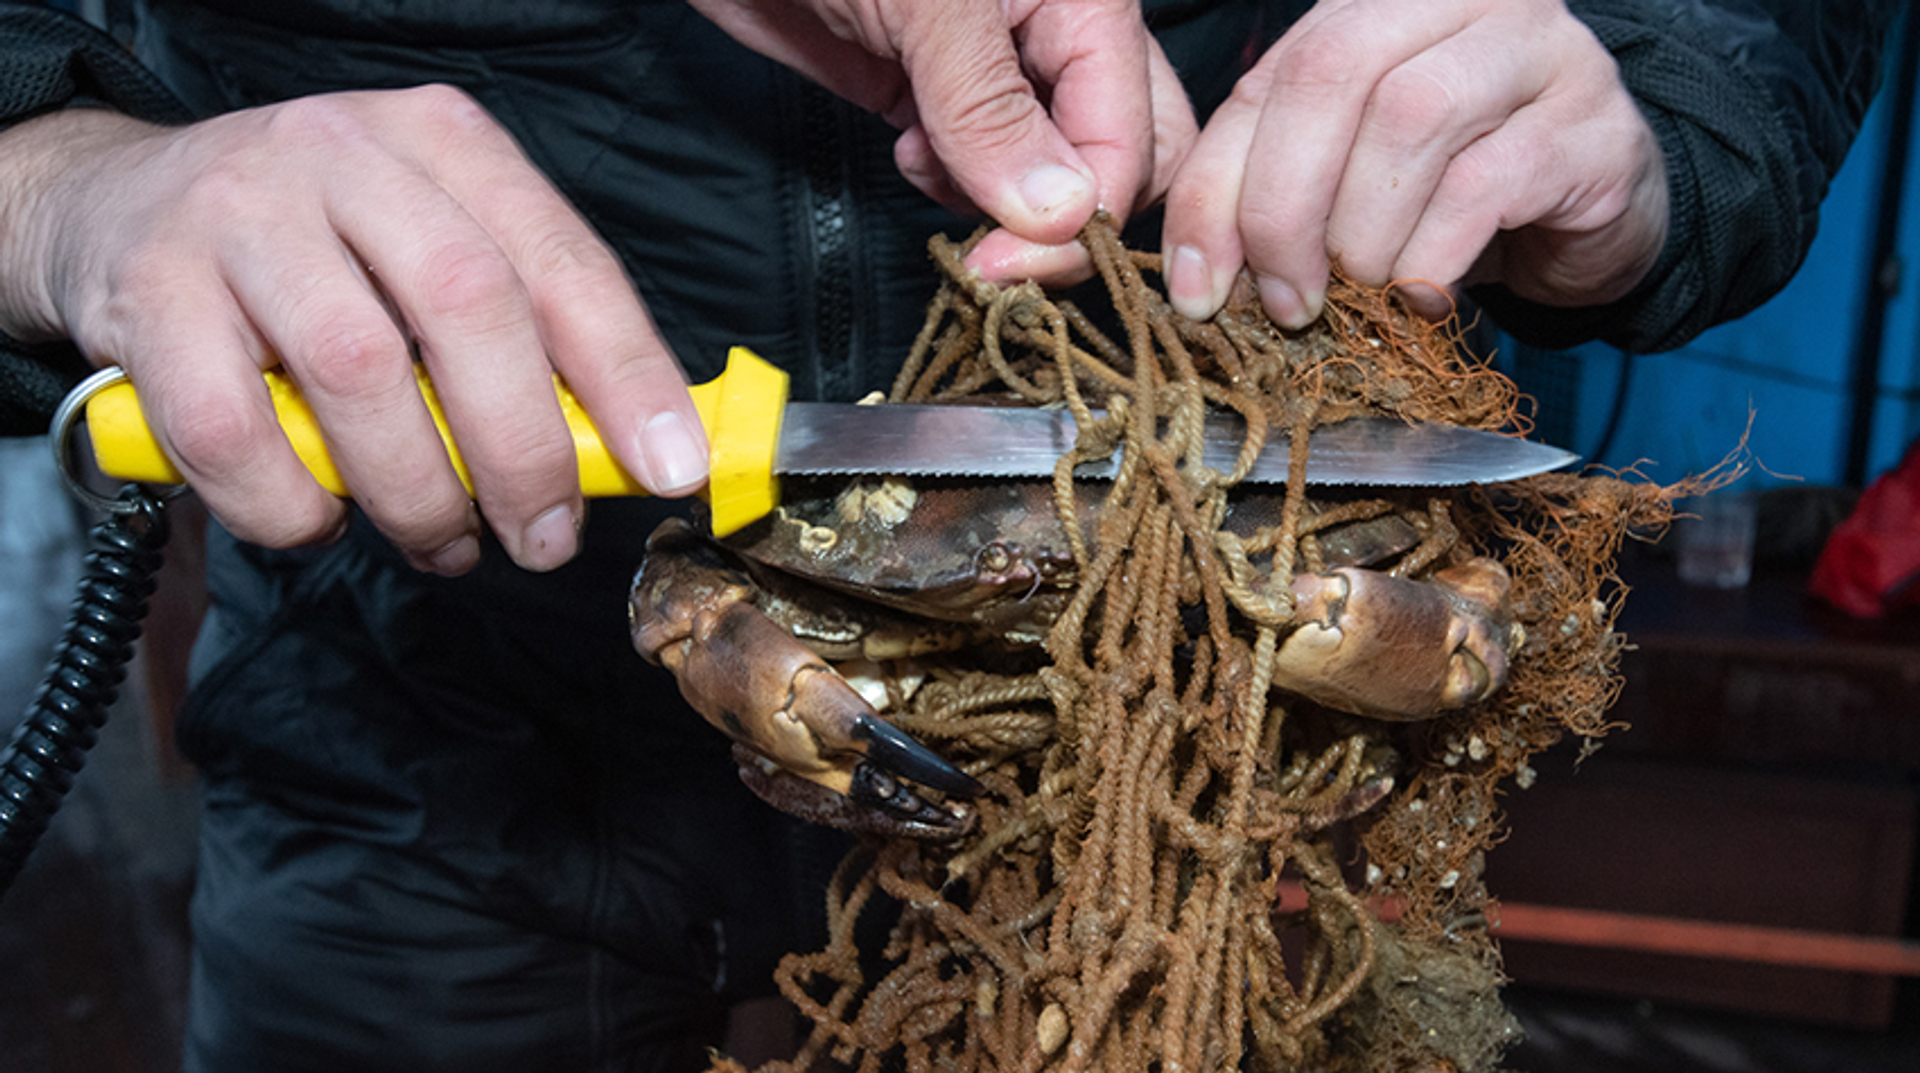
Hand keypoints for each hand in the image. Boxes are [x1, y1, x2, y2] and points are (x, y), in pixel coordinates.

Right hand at [0, 86, 707, 574]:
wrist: (118, 204)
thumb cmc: (318, 250)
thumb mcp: (431, 247)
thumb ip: (524, 331)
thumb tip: (626, 451)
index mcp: (442, 141)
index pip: (561, 261)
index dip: (629, 373)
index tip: (669, 466)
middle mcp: (343, 156)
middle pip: (466, 307)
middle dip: (523, 450)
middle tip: (542, 537)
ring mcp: (237, 216)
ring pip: (357, 372)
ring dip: (415, 491)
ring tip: (437, 539)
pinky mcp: (147, 292)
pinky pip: (233, 432)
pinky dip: (291, 505)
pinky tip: (318, 517)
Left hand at [690, 0, 1195, 283]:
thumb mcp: (927, 6)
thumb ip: (991, 108)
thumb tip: (1064, 214)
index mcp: (1088, 1)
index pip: (1134, 137)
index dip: (1085, 215)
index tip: (1011, 261)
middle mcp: (1057, 35)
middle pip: (1123, 156)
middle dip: (1069, 225)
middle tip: (993, 256)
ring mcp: (996, 71)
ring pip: (1052, 175)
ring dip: (1001, 205)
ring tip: (927, 165)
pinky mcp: (934, 95)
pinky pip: (983, 169)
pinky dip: (956, 187)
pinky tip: (910, 155)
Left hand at [1161, 0, 1668, 327]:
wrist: (1590, 220)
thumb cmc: (1450, 198)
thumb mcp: (1344, 187)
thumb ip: (1266, 199)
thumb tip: (1198, 281)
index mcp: (1371, 6)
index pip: (1265, 84)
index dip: (1215, 193)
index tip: (1198, 291)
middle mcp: (1456, 1)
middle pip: (1331, 76)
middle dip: (1284, 208)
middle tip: (1286, 301)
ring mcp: (1537, 48)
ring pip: (1410, 118)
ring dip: (1364, 234)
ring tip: (1363, 296)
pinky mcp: (1592, 122)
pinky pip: (1487, 183)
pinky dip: (1433, 257)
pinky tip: (1424, 297)